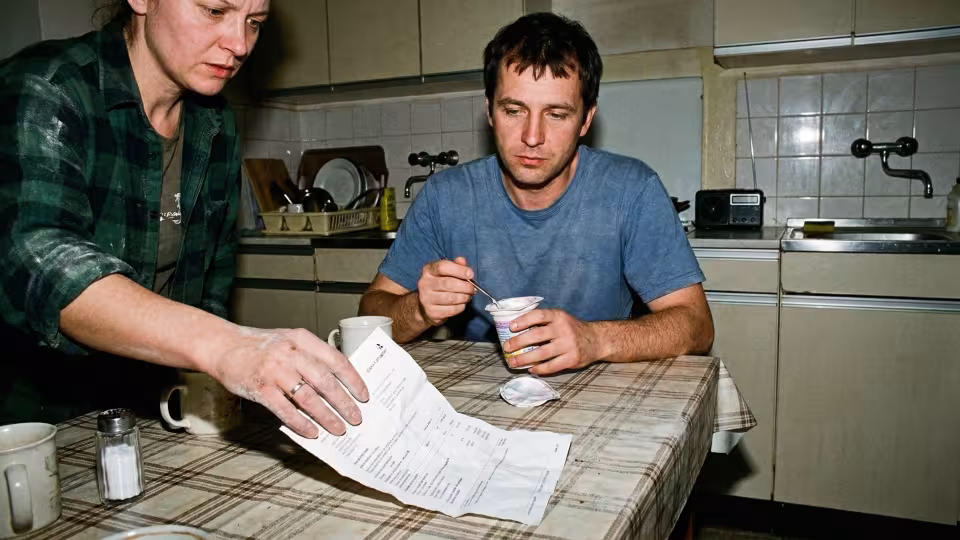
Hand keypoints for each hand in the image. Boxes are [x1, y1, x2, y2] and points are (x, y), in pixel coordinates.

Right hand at [206, 327, 368, 437]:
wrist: (222, 345)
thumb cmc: (259, 346)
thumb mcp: (289, 340)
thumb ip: (310, 356)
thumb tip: (338, 382)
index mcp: (302, 339)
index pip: (336, 360)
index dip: (353, 380)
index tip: (364, 396)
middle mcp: (290, 353)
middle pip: (325, 381)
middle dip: (344, 402)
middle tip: (356, 418)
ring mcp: (274, 371)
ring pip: (308, 398)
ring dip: (326, 416)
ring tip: (338, 428)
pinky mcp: (259, 388)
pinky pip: (285, 410)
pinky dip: (300, 423)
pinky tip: (311, 432)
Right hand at [415, 256, 475, 325]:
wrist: (427, 305)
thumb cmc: (441, 285)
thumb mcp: (447, 272)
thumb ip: (456, 265)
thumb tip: (462, 261)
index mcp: (428, 270)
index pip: (442, 267)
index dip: (458, 270)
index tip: (470, 274)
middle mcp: (424, 284)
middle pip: (448, 283)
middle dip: (465, 286)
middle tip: (473, 289)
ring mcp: (426, 299)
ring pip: (451, 298)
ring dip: (464, 297)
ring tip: (468, 296)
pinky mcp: (431, 312)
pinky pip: (452, 310)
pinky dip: (461, 307)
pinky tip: (461, 304)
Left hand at [502, 309, 602, 375]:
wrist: (596, 340)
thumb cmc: (572, 329)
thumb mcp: (560, 319)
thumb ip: (544, 322)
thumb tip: (517, 328)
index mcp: (559, 316)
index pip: (539, 315)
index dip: (524, 320)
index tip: (511, 326)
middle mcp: (564, 329)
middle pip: (537, 335)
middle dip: (519, 341)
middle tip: (507, 347)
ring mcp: (568, 345)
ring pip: (542, 353)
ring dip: (525, 358)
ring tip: (513, 362)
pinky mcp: (572, 359)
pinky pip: (552, 366)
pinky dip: (539, 368)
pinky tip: (531, 369)